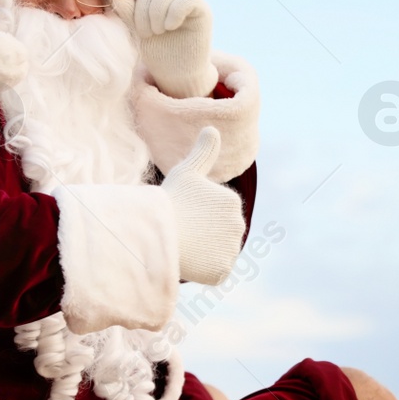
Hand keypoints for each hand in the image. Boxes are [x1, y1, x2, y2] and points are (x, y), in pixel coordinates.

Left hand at [119, 0, 218, 98]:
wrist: (178, 75)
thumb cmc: (159, 53)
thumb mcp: (138, 32)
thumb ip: (129, 13)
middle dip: (142, 11)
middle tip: (146, 33)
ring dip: (157, 12)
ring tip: (157, 32)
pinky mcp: (202, 9)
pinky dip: (174, 12)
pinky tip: (171, 27)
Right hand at [160, 127, 243, 283]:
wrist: (159, 233)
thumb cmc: (170, 200)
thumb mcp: (186, 171)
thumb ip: (203, 151)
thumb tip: (213, 128)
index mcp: (232, 201)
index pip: (214, 214)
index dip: (195, 215)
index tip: (182, 213)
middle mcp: (238, 224)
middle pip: (217, 234)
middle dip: (202, 235)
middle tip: (181, 231)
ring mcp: (232, 249)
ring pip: (216, 253)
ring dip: (203, 252)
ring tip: (184, 245)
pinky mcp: (224, 270)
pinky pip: (214, 272)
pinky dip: (203, 270)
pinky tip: (189, 261)